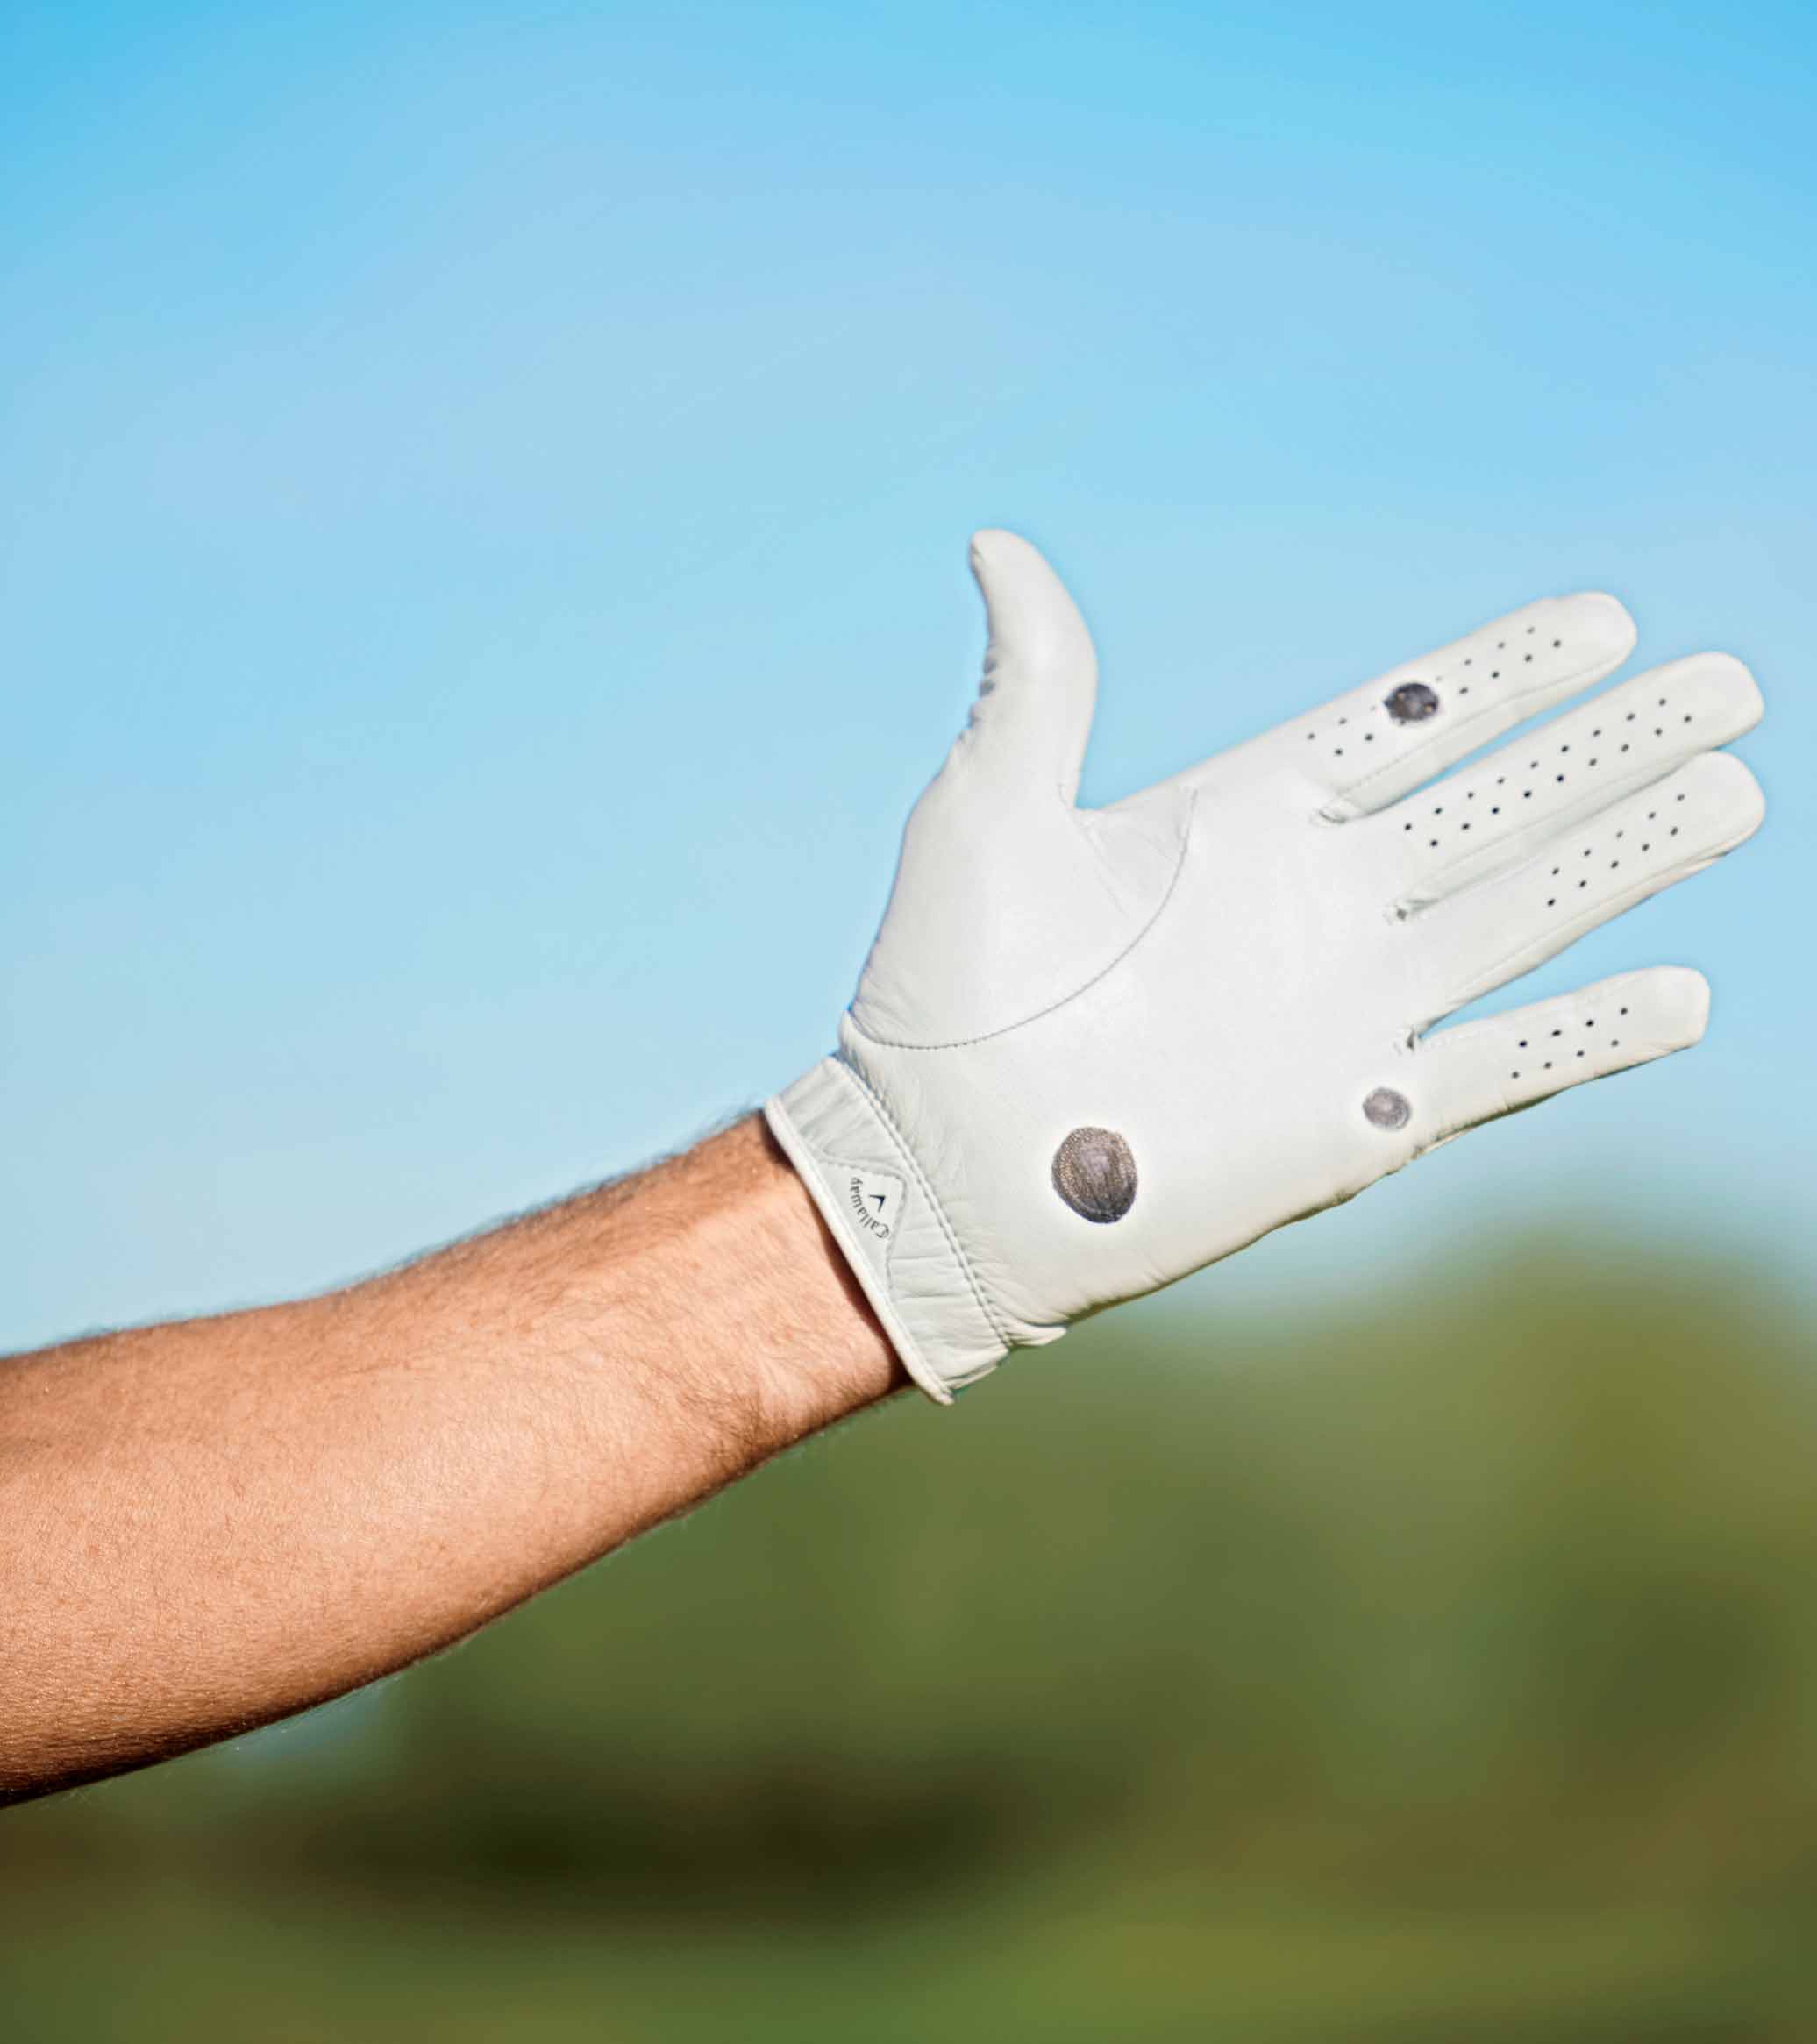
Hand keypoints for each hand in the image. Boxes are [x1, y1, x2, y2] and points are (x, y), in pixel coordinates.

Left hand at [767, 532, 1764, 1399]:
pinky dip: (1589, 1038)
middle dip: (1610, 748)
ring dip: (1630, 856)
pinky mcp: (1357, 1122)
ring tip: (1735, 789)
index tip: (1604, 620)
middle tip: (1727, 685)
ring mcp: (1345, 1013)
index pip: (1407, 727)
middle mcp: (1313, 906)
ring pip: (1525, 915)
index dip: (1505, 676)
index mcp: (1240, 819)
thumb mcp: (987, 812)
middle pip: (1499, 807)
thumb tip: (998, 545)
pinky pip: (1501, 1068)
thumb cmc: (943, 996)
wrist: (941, 1174)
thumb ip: (1038, 683)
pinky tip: (1681, 996)